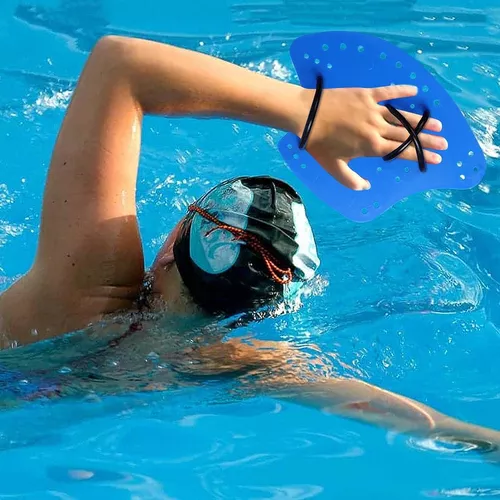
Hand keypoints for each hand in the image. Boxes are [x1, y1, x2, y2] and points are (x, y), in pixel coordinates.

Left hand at [302, 85, 447, 189]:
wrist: (306, 116)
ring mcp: (373, 110)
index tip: (436, 158)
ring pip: (402, 116)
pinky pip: (388, 92)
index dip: (420, 155)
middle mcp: (377, 128)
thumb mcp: (333, 168)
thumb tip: (366, 187)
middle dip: (428, 140)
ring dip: (421, 121)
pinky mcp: (366, 94)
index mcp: (371, 147)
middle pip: (407, 135)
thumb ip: (351, 181)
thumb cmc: (319, 144)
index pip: (401, 152)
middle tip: (444, 142)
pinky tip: (415, 91)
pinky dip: (401, 91)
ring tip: (437, 124)